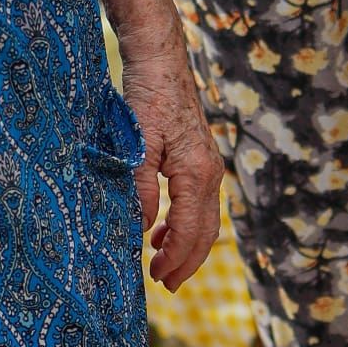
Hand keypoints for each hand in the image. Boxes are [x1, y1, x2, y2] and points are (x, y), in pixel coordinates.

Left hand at [122, 46, 222, 290]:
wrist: (161, 61)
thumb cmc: (147, 98)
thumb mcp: (137, 145)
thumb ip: (139, 188)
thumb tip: (140, 229)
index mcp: (197, 174)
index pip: (190, 231)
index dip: (175, 260)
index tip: (157, 279)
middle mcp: (210, 173)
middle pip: (206, 232)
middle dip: (188, 262)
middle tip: (166, 285)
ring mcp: (209, 164)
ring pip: (206, 218)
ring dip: (187, 244)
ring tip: (161, 262)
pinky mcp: (200, 156)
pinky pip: (199, 201)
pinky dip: (185, 221)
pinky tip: (163, 228)